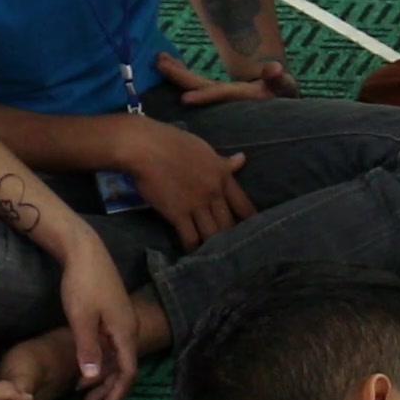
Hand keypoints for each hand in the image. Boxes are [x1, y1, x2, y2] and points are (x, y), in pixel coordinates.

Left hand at [51, 234, 142, 399]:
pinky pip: (113, 345)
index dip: (117, 391)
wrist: (85, 251)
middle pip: (125, 366)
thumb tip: (94, 377)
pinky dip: (102, 360)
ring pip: (118, 356)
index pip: (128, 370)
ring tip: (85, 391)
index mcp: (124, 331)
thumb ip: (88, 349)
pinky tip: (87, 364)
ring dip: (104, 375)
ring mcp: (122, 320)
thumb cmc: (83, 284)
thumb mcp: (81, 318)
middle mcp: (128, 328)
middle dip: (109, 388)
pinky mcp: (113, 314)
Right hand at [117, 114, 257, 250]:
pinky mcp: (178, 214)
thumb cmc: (173, 142)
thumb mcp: (204, 149)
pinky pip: (190, 238)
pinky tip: (193, 255)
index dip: (251, 222)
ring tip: (214, 257)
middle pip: (230, 224)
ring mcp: (197, 204)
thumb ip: (223, 161)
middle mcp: (214, 193)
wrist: (145, 146)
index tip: (254, 233)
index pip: (245, 205)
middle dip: (232, 239)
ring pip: (213, 234)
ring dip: (213, 246)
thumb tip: (243, 159)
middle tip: (231, 250)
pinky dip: (192, 249)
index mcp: (223, 176)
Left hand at [154, 51, 298, 104]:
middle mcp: (225, 100)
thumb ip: (279, 80)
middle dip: (179, 76)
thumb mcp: (285, 88)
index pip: (220, 95)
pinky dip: (184, 76)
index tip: (185, 98)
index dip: (205, 97)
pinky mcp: (218, 95)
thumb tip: (274, 67)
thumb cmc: (284, 97)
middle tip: (159, 61)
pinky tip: (172, 67)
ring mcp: (220, 98)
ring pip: (195, 86)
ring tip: (161, 60)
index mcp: (240, 98)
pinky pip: (197, 85)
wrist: (283, 114)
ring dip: (178, 74)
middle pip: (199, 88)